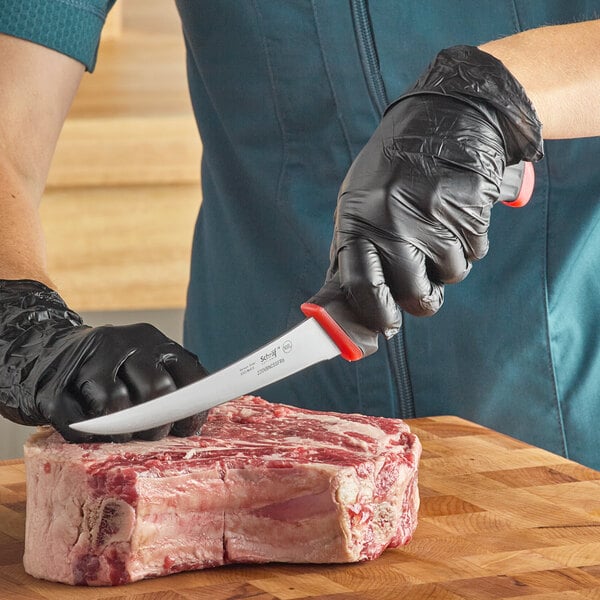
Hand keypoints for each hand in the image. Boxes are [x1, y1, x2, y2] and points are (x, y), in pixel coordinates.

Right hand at [0, 279, 207, 442]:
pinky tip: (91, 430)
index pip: (189, 375)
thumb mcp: (144, 366)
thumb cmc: (109, 372)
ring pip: (120, 407)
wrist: (44, 353)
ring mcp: (88, 359)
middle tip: (148, 436)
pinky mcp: (56, 384)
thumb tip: (192, 417)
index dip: (192, 409)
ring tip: (119, 433)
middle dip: (157, 425)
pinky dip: (90, 436)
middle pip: (157, 390)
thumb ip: (171, 383)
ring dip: (123, 433)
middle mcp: (125, 343)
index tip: (186, 429)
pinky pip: (82, 424)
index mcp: (154, 341)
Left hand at [310, 46, 542, 337]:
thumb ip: (351, 256)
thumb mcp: (358, 206)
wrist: (445, 115)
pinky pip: (475, 251)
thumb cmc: (393, 172)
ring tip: (437, 226)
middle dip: (422, 295)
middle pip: (414, 294)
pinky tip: (456, 213)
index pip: (361, 287)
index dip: (376, 315)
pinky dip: (469, 242)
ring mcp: (432, 214)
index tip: (386, 327)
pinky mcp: (469, 207)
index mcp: (358, 221)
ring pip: (450, 275)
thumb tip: (340, 312)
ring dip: (447, 262)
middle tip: (422, 279)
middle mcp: (392, 220)